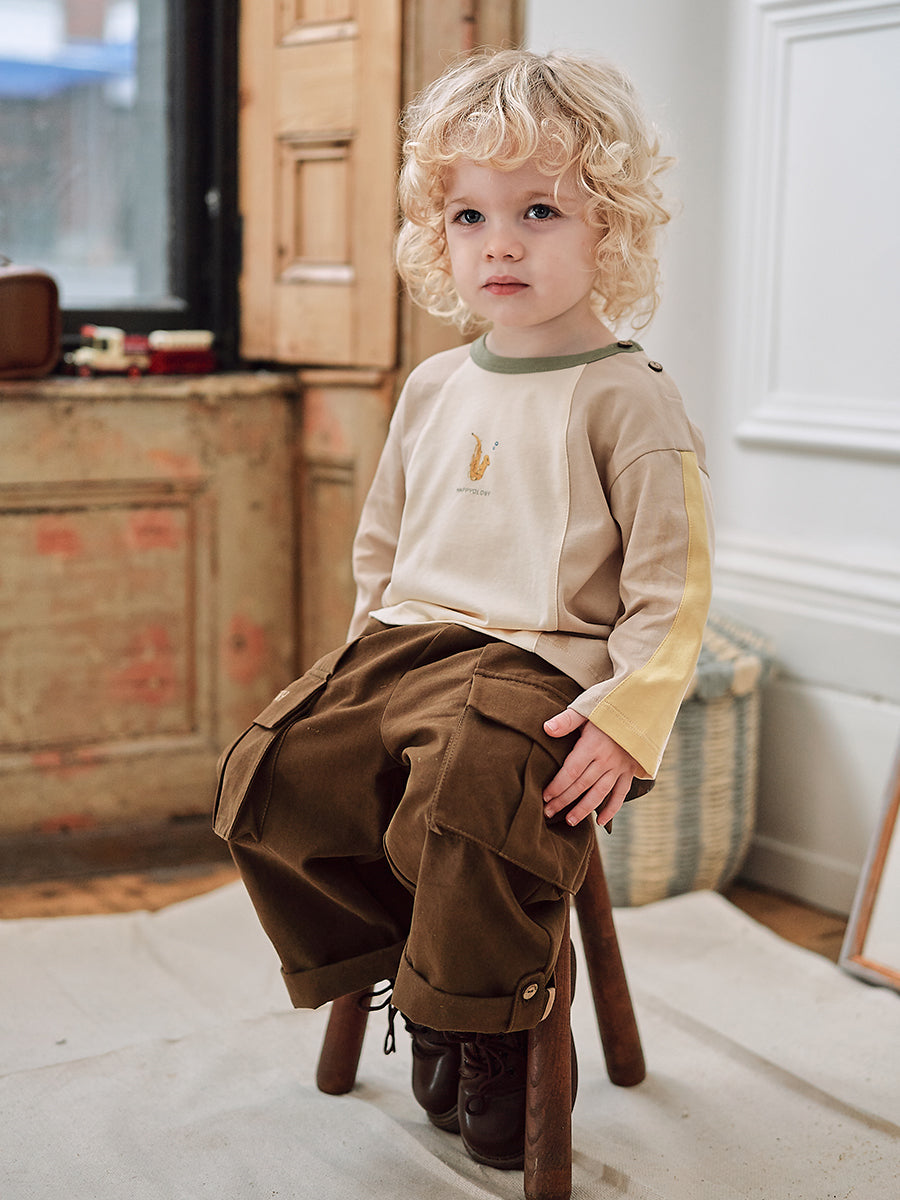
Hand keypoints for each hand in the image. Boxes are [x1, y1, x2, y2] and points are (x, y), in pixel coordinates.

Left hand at [542, 710, 640, 826]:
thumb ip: (567, 720)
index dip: (557, 786)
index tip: (545, 797)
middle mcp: (607, 759)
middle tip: (548, 813)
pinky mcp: (631, 770)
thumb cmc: (611, 703)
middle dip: (564, 801)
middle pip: (582, 785)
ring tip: (570, 821)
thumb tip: (546, 729)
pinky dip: (612, 808)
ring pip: (600, 793)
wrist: (644, 703)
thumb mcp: (587, 707)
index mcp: (594, 745)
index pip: (571, 771)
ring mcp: (620, 766)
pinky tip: (601, 821)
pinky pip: (621, 793)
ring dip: (584, 809)